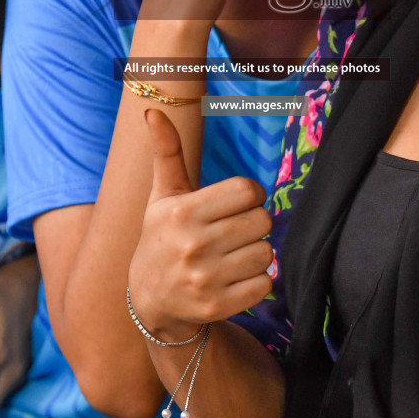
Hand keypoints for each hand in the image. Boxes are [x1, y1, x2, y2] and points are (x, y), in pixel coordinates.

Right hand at [127, 109, 274, 341]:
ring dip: (257, 253)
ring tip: (234, 255)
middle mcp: (192, 245)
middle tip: (234, 231)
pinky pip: (265, 284)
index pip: (247, 190)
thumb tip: (153, 110)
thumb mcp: (162, 196)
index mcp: (182, 212)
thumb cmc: (163, 237)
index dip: (249, 194)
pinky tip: (235, 278)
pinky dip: (257, 281)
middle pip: (261, 221)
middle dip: (253, 223)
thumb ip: (166, 153)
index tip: (237, 203)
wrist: (151, 301)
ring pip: (267, 253)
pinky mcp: (217, 307)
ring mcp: (205, 279)